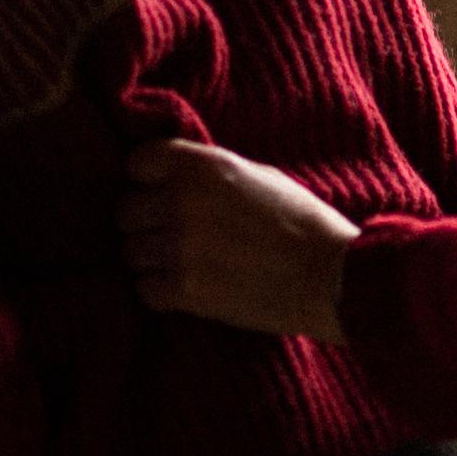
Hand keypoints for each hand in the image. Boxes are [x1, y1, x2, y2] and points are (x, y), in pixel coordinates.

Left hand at [122, 138, 357, 341]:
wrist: (330, 277)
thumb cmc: (302, 222)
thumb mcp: (257, 175)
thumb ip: (209, 172)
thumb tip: (174, 175)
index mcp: (202, 165)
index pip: (138, 163)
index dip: (147, 179)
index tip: (160, 192)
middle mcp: (183, 201)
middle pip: (126, 211)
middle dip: (145, 223)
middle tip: (170, 234)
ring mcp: (179, 247)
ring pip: (130, 253)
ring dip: (150, 260)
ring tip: (180, 264)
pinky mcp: (184, 291)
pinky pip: (143, 289)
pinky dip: (159, 292)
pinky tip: (185, 289)